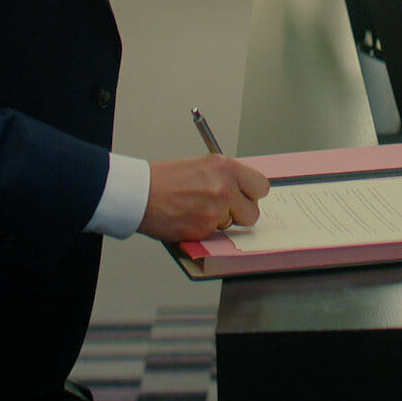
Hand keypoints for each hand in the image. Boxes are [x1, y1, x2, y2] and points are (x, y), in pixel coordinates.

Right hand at [137, 154, 269, 242]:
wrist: (141, 193)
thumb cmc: (165, 179)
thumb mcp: (202, 166)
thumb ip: (225, 178)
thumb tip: (242, 191)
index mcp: (226, 167)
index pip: (260, 186)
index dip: (252, 194)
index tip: (246, 196)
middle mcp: (225, 188)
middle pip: (253, 211)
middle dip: (240, 212)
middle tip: (224, 207)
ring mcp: (216, 210)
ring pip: (234, 225)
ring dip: (221, 221)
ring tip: (199, 209)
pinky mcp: (205, 229)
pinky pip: (216, 234)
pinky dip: (205, 230)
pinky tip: (190, 218)